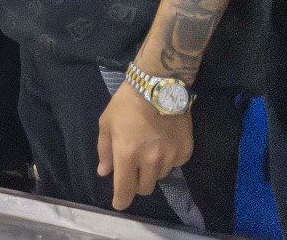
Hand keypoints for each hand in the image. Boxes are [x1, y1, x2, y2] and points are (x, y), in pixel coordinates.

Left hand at [96, 81, 192, 210]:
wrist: (159, 87)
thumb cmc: (126, 104)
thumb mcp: (106, 123)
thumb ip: (105, 150)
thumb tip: (105, 173)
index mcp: (127, 155)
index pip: (125, 189)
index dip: (121, 200)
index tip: (119, 204)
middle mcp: (150, 161)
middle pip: (145, 187)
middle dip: (136, 183)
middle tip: (132, 171)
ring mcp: (171, 157)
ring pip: (160, 177)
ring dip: (152, 171)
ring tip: (148, 150)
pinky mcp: (186, 151)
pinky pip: (175, 165)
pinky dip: (168, 160)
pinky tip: (163, 144)